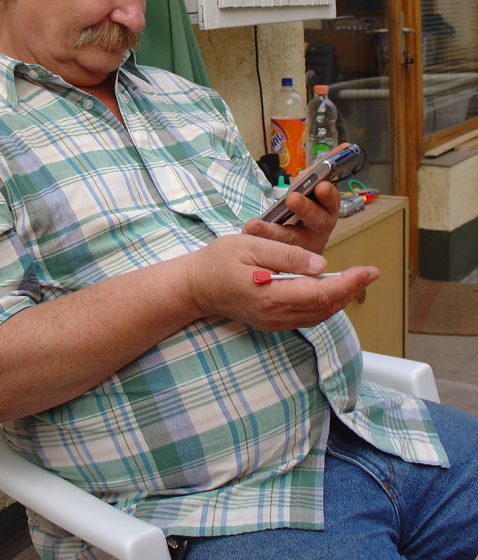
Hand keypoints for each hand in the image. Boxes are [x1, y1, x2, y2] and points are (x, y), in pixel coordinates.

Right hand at [186, 233, 377, 331]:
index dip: (350, 283)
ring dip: (340, 298)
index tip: (369, 271)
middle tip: (370, 273)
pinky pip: (307, 316)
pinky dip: (324, 304)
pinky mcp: (273, 322)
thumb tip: (321, 265)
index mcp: (272, 295)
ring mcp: (275, 321)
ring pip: (319, 315)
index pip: (322, 292)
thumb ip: (286, 255)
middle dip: (351, 290)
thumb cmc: (219, 262)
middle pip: (326, 307)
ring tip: (356, 279)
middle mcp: (277, 314)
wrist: (196, 286)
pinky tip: (330, 289)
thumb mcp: (251, 246)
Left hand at [241, 180, 339, 253]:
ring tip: (254, 225)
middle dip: (305, 208)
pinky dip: (261, 244)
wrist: (292, 228)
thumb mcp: (307, 188)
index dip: (328, 194)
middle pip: (316, 221)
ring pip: (291, 240)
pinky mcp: (289, 257)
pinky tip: (247, 234)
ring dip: (272, 232)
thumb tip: (310, 171)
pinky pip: (276, 250)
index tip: (321, 186)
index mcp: (328, 209)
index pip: (332, 200)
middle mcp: (320, 229)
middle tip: (292, 198)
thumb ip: (309, 178)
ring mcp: (306, 245)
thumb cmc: (302, 203)